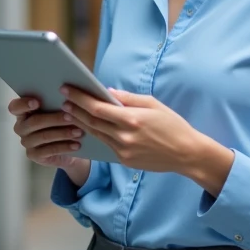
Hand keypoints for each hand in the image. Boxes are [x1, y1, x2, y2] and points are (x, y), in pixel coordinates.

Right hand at [7, 96, 88, 177]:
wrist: (68, 146)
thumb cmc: (61, 122)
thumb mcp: (57, 110)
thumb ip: (55, 102)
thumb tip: (67, 96)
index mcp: (22, 112)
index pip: (15, 107)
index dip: (23, 104)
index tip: (37, 102)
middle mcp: (21, 127)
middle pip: (34, 122)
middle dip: (54, 119)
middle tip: (71, 117)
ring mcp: (26, 142)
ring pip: (44, 136)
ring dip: (63, 133)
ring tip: (79, 132)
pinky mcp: (33, 155)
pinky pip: (49, 150)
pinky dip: (65, 147)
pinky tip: (76, 145)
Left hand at [61, 86, 211, 174]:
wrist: (187, 154)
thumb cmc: (172, 125)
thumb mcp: (153, 104)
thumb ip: (128, 98)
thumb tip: (106, 91)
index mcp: (131, 120)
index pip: (97, 107)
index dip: (79, 98)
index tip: (67, 89)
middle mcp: (124, 137)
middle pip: (92, 121)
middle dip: (75, 110)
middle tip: (63, 100)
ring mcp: (123, 151)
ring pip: (96, 134)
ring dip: (81, 122)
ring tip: (70, 112)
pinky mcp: (124, 160)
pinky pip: (105, 144)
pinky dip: (95, 134)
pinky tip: (87, 126)